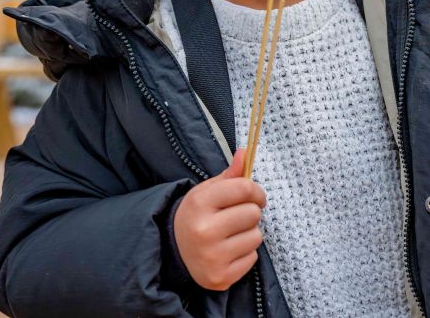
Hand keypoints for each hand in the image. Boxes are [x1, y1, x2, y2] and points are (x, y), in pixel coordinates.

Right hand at [173, 148, 266, 290]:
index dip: (255, 191)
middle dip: (250, 212)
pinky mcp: (221, 276)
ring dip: (248, 233)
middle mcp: (204, 230)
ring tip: (230, 234)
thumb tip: (246, 152)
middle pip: (253, 213)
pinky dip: (245, 253)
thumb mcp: (207, 191)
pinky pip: (252, 258)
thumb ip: (229, 175)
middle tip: (236, 216)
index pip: (244, 188)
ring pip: (256, 236)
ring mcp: (212, 256)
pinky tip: (228, 250)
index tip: (254, 195)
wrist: (173, 249)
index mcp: (200, 203)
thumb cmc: (197, 215)